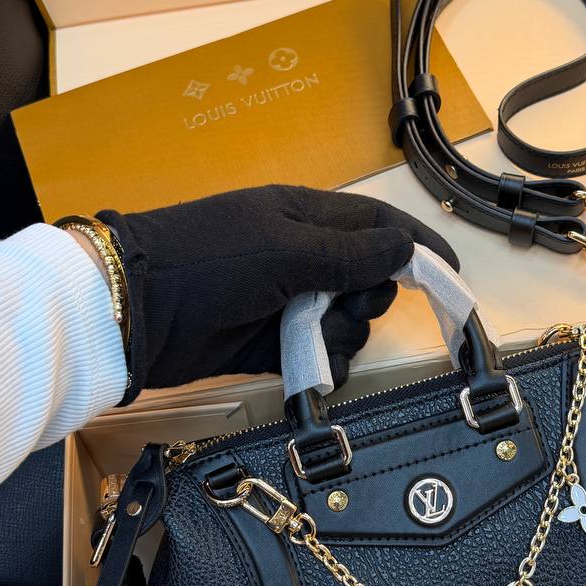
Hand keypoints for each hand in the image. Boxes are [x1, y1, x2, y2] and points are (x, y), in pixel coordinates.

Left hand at [98, 185, 458, 402]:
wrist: (134, 310)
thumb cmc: (207, 261)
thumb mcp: (284, 248)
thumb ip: (349, 253)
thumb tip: (406, 246)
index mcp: (305, 217)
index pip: (378, 225)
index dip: (417, 247)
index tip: (450, 274)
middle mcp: (301, 258)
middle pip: (368, 282)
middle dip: (369, 301)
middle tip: (343, 307)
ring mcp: (285, 303)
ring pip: (346, 325)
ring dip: (343, 338)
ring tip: (311, 339)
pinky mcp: (268, 345)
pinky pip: (317, 357)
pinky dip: (321, 366)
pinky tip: (310, 368)